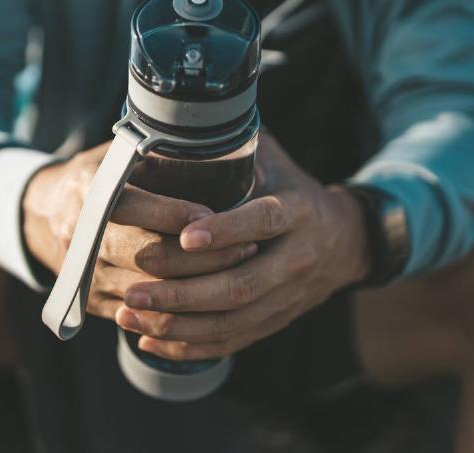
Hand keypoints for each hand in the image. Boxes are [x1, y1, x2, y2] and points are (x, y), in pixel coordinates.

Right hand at [23, 141, 257, 320]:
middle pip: (146, 255)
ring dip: (199, 285)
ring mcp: (85, 272)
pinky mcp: (93, 301)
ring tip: (240, 270)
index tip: (213, 215)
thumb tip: (209, 140)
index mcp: (86, 190)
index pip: (133, 206)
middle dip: (201, 257)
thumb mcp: (113, 155)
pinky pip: (141, 314)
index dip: (174, 214)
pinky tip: (215, 302)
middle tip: (246, 247)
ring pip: (149, 289)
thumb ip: (150, 154)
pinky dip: (179, 311)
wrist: (43, 214)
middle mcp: (81, 234)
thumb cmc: (96, 177)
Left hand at [114, 133, 369, 359]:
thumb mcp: (276, 163)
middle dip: (182, 291)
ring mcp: (286, 297)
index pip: (262, 222)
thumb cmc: (293, 193)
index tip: (183, 236)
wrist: (344, 242)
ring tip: (130, 314)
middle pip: (240, 285)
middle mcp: (295, 259)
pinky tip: (150, 340)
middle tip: (134, 287)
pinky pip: (232, 342)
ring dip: (177, 323)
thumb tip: (182, 127)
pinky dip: (189, 346)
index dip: (224, 230)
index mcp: (297, 212)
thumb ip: (238, 151)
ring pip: (231, 321)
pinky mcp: (275, 322)